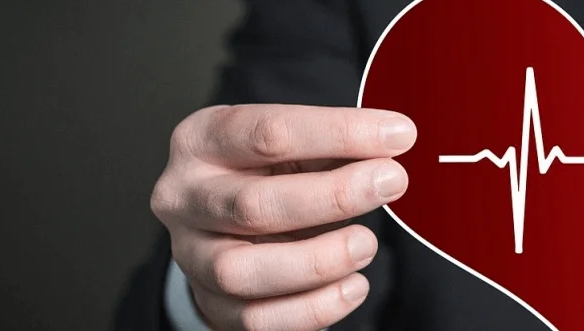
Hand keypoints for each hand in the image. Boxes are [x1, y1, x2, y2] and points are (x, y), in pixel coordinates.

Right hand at [150, 104, 416, 329]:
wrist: (227, 222)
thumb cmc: (269, 172)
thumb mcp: (294, 143)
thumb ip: (336, 143)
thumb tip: (394, 142)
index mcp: (202, 140)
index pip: (268, 133)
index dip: (340, 133)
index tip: (399, 135)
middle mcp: (185, 198)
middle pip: (253, 205)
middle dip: (334, 196)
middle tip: (391, 182)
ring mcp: (192, 256)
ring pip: (243, 272)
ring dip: (317, 261)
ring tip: (366, 244)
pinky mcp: (212, 304)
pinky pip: (258, 319)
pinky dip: (314, 307)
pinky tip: (353, 285)